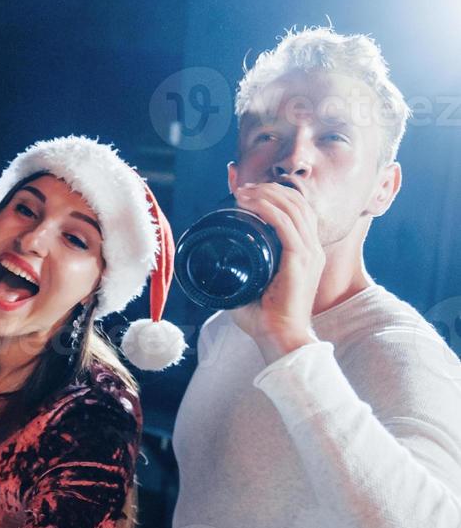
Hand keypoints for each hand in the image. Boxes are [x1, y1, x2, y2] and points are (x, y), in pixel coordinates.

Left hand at [229, 182, 324, 361]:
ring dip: (266, 195)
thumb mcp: (251, 288)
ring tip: (242, 192)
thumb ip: (239, 276)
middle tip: (242, 188)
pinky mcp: (302, 260)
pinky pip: (288, 224)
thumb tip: (214, 270)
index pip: (297, 212)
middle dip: (269, 190)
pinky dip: (268, 209)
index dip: (275, 196)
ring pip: (293, 208)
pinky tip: (252, 203)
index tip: (248, 193)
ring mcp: (309, 253)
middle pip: (296, 204)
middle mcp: (312, 249)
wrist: (280, 339)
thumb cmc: (266, 319)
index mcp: (305, 252)